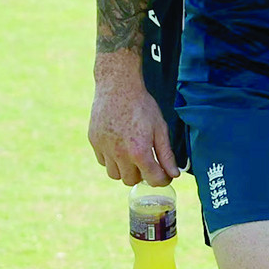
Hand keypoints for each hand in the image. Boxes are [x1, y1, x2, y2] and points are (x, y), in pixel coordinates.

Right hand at [88, 52, 179, 185]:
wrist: (118, 87)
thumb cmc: (142, 106)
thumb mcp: (160, 129)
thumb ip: (167, 154)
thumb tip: (174, 174)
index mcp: (139, 152)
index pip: (153, 179)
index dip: (163, 180)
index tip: (165, 175)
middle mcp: (120, 154)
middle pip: (132, 181)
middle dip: (142, 175)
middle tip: (148, 162)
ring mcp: (104, 149)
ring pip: (115, 175)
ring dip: (125, 170)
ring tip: (132, 156)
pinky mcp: (94, 142)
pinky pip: (103, 162)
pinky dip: (112, 160)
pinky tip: (119, 147)